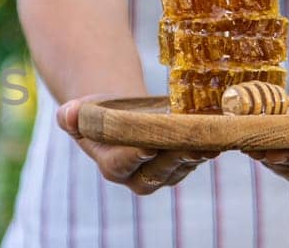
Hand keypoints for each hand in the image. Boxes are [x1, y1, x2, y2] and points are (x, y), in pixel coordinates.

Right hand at [60, 95, 219, 194]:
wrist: (122, 117)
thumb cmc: (98, 113)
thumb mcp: (79, 112)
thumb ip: (70, 116)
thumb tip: (70, 113)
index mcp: (112, 167)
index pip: (123, 165)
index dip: (135, 156)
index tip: (148, 145)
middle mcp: (139, 178)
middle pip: (159, 170)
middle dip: (175, 157)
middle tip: (191, 144)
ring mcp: (164, 173)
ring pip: (182, 166)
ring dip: (198, 154)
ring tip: (211, 139)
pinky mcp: (184, 164)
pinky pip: (198, 158)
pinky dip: (208, 146)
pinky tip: (218, 134)